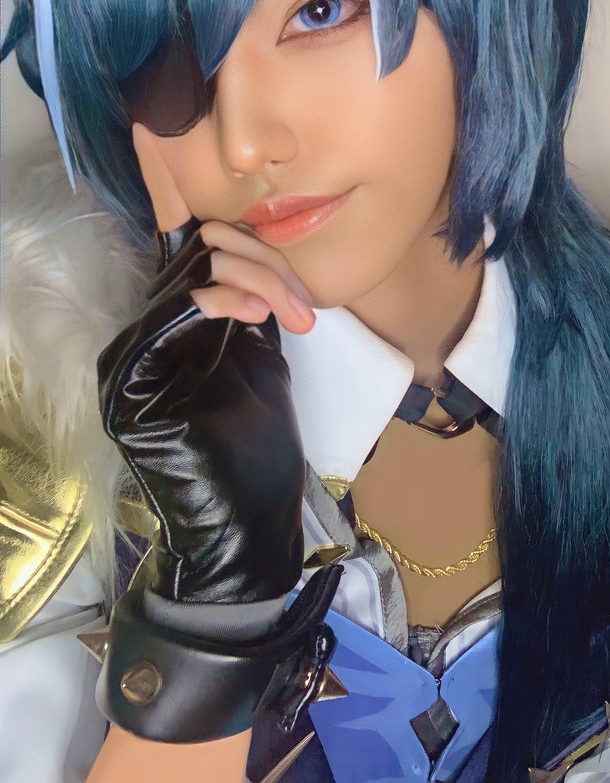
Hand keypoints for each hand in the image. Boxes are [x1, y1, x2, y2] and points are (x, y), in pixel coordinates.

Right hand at [96, 125, 310, 604]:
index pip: (203, 253)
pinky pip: (167, 314)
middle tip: (304, 308)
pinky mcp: (130, 382)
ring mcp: (131, 358)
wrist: (247, 529)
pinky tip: (257, 313)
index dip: (258, 254)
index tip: (305, 299)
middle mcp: (145, 336)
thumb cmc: (258, 455)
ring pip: (187, 272)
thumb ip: (250, 310)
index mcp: (176, 330)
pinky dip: (219, 299)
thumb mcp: (261, 362)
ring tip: (290, 312)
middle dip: (263, 264)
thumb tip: (262, 259)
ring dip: (252, 279)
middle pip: (196, 253)